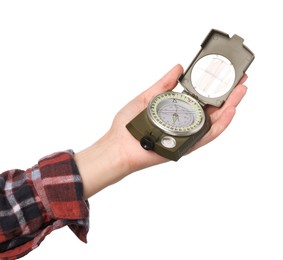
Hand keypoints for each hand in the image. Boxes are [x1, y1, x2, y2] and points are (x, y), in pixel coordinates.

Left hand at [111, 64, 246, 168]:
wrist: (119, 146)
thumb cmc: (128, 125)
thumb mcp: (147, 98)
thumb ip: (163, 84)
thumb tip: (178, 68)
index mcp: (176, 110)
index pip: (199, 96)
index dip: (213, 85)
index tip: (224, 73)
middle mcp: (185, 122)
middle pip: (211, 108)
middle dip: (227, 94)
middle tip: (240, 79)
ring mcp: (187, 134)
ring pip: (214, 121)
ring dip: (230, 106)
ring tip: (241, 90)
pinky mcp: (187, 146)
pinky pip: (208, 135)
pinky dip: (221, 124)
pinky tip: (230, 110)